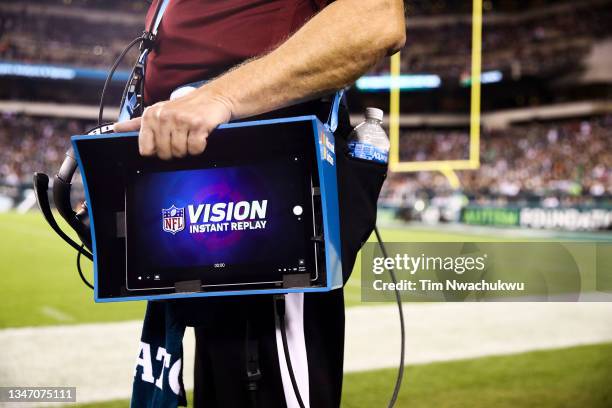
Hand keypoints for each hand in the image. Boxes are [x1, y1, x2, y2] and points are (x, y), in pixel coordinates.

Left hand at [113, 89, 232, 158]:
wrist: (216, 97)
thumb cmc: (187, 107)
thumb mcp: (159, 111)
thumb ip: (137, 123)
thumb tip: (116, 129)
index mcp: (150, 115)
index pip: (146, 149)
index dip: (157, 150)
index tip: (165, 142)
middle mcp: (163, 116)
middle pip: (164, 153)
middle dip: (175, 151)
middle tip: (182, 138)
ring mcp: (181, 120)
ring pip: (180, 152)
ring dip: (188, 149)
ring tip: (191, 135)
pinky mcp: (198, 125)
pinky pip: (195, 149)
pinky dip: (200, 147)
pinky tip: (201, 135)